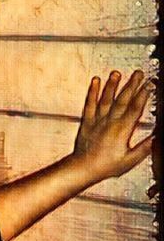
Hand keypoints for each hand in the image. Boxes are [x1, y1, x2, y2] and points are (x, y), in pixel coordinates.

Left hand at [72, 70, 154, 184]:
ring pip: (106, 99)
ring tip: (117, 73)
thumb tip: (156, 137)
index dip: (143, 95)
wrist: (83, 167)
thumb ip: (144, 148)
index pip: (135, 108)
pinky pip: (90, 103)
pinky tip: (95, 81)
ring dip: (112, 85)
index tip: (150, 84)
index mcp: (122, 130)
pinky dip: (92, 91)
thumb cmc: (106, 166)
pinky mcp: (87, 121)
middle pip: (123, 100)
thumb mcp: (129, 160)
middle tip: (139, 73)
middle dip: (132, 85)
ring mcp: (97, 120)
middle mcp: (110, 122)